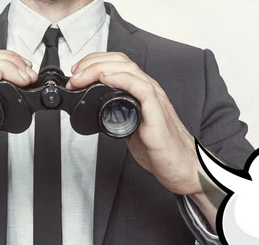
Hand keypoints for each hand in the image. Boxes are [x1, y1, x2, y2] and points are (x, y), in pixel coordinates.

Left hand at [68, 52, 209, 196]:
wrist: (183, 168)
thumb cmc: (162, 151)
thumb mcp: (133, 128)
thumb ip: (119, 116)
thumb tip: (97, 113)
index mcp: (143, 94)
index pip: (119, 64)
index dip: (95, 62)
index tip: (77, 73)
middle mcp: (151, 92)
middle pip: (122, 62)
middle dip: (92, 63)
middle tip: (74, 76)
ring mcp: (156, 102)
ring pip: (130, 70)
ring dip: (101, 69)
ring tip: (83, 77)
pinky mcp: (158, 116)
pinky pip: (142, 90)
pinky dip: (123, 80)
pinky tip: (107, 79)